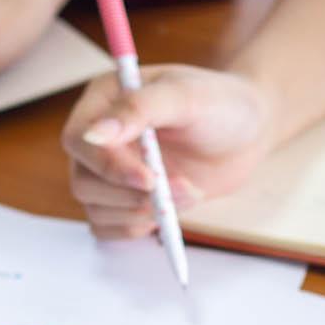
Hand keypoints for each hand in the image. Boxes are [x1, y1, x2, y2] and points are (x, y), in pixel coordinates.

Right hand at [62, 66, 274, 238]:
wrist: (246, 134)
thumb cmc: (221, 105)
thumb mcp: (188, 97)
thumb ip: (140, 108)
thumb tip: (94, 133)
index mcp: (104, 100)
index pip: (78, 139)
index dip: (107, 165)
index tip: (149, 178)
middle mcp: (98, 137)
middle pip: (83, 180)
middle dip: (131, 194)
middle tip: (181, 188)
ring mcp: (107, 171)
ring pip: (94, 208)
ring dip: (141, 211)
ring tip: (187, 193)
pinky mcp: (120, 199)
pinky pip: (106, 227)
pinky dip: (136, 227)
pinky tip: (168, 210)